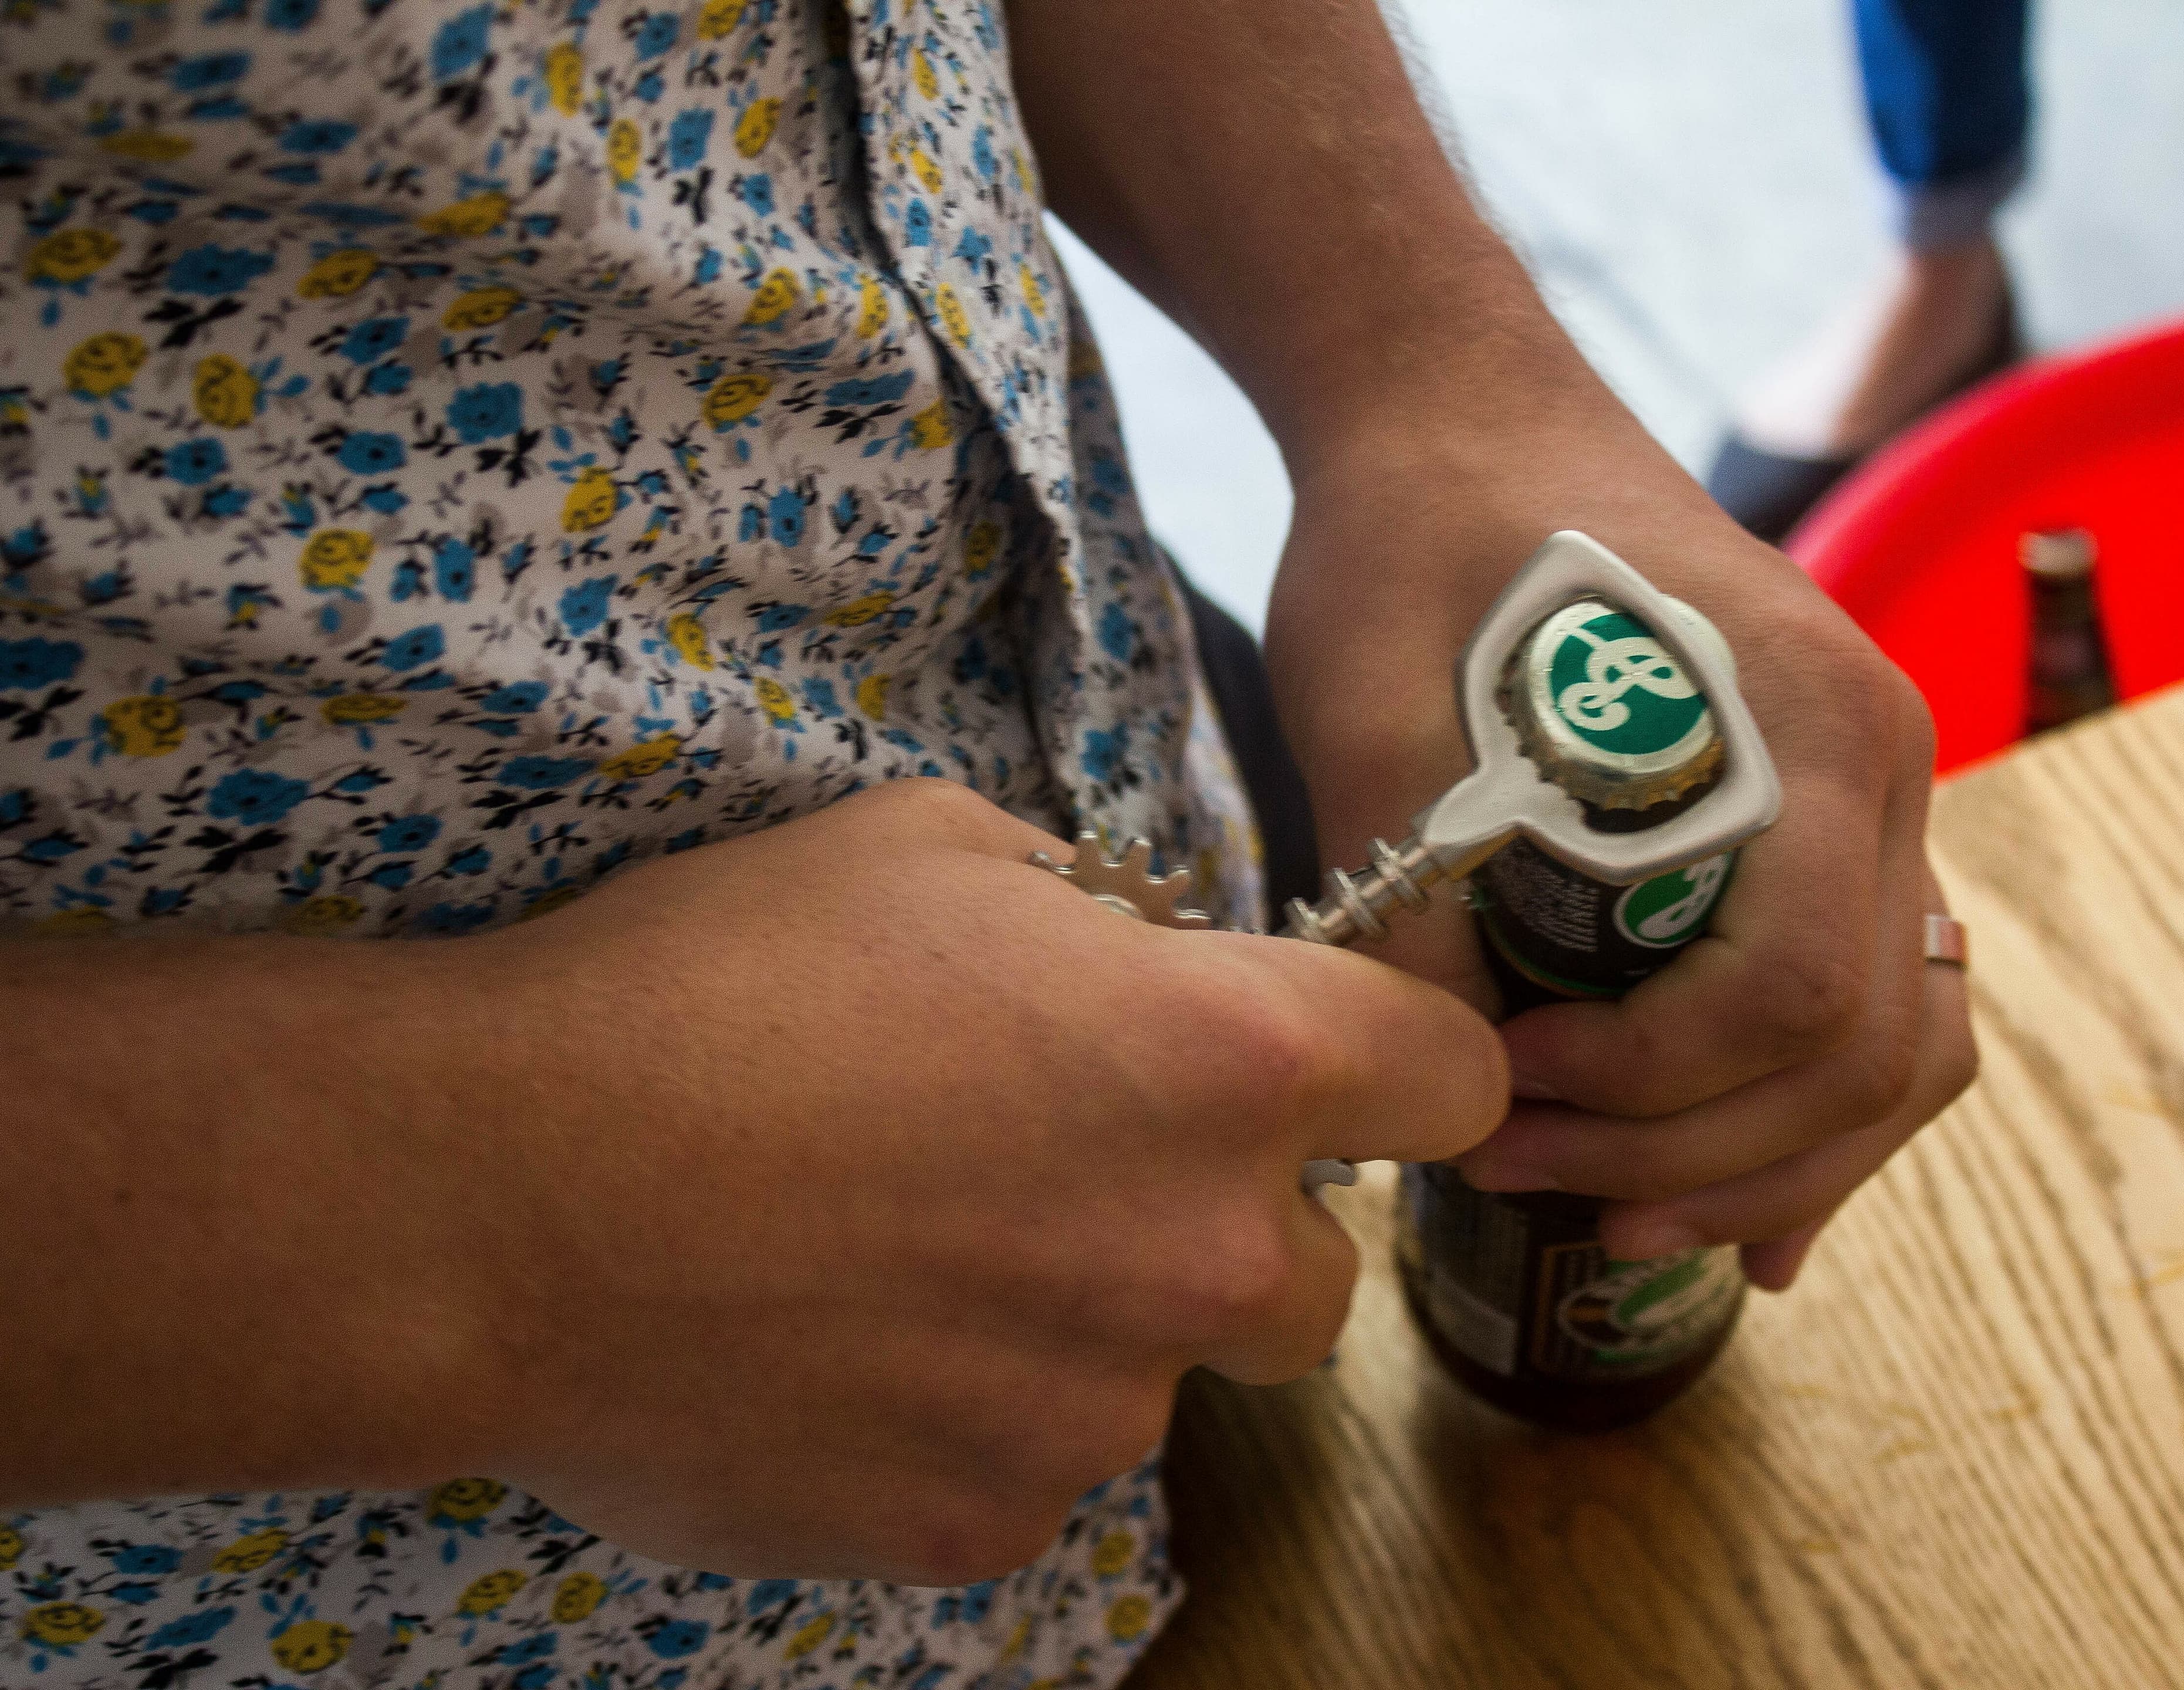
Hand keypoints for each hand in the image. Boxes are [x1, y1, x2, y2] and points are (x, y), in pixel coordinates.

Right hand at [476, 779, 1506, 1580]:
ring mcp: (1096, 1413)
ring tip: (909, 1256)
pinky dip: (971, 1413)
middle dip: (1227, 1217)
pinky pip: (1030, 1463)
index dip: (1413, 1065)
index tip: (1352, 1069)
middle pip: (1316, 1265)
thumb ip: (1090, 916)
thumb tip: (1138, 965)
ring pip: (1162, 1370)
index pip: (1452, 1080)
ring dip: (1086, 1318)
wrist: (501, 1194)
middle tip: (1062, 1167)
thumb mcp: (927, 851)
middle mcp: (1198, 1253)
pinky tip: (841, 1347)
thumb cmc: (714, 981)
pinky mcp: (982, 1523)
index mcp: (1219, 1061)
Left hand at [1264, 398, 1975, 1293]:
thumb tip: (1445, 1082)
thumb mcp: (1373, 703)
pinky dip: (1815, 1112)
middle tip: (1535, 1184)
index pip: (1794, 988)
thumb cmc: (1414, 529)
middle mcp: (1880, 764)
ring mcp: (1869, 792)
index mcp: (1802, 724)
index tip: (1506, 1091)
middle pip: (1865, 1043)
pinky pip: (1874, 997)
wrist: (1455, 415)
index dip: (1655, 1088)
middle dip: (1703, 1155)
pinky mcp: (1820, 817)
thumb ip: (1409, 884)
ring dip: (1772, 1159)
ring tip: (1625, 1227)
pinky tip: (1742, 1203)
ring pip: (1899, 1041)